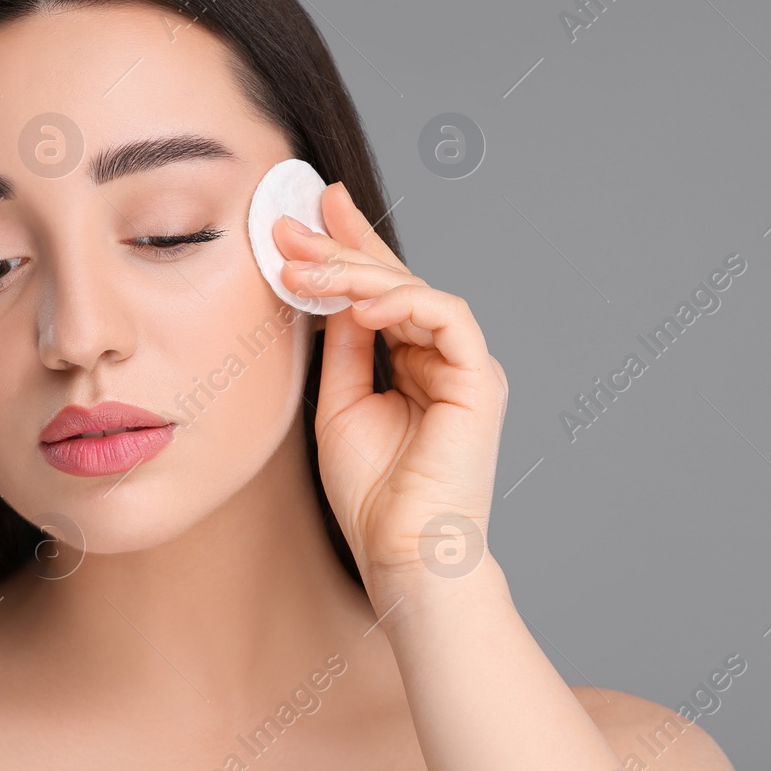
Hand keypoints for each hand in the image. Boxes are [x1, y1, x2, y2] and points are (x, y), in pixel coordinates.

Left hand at [274, 182, 508, 599]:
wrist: (404, 553)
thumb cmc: (373, 494)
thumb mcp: (340, 403)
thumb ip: (343, 347)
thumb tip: (330, 293)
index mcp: (414, 364)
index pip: (380, 293)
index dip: (346, 250)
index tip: (304, 217)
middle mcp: (445, 358)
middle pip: (395, 281)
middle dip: (341, 247)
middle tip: (289, 225)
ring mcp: (466, 366)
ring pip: (415, 291)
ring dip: (355, 272)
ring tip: (304, 266)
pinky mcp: (480, 379)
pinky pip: (445, 317)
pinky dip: (401, 301)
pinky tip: (357, 301)